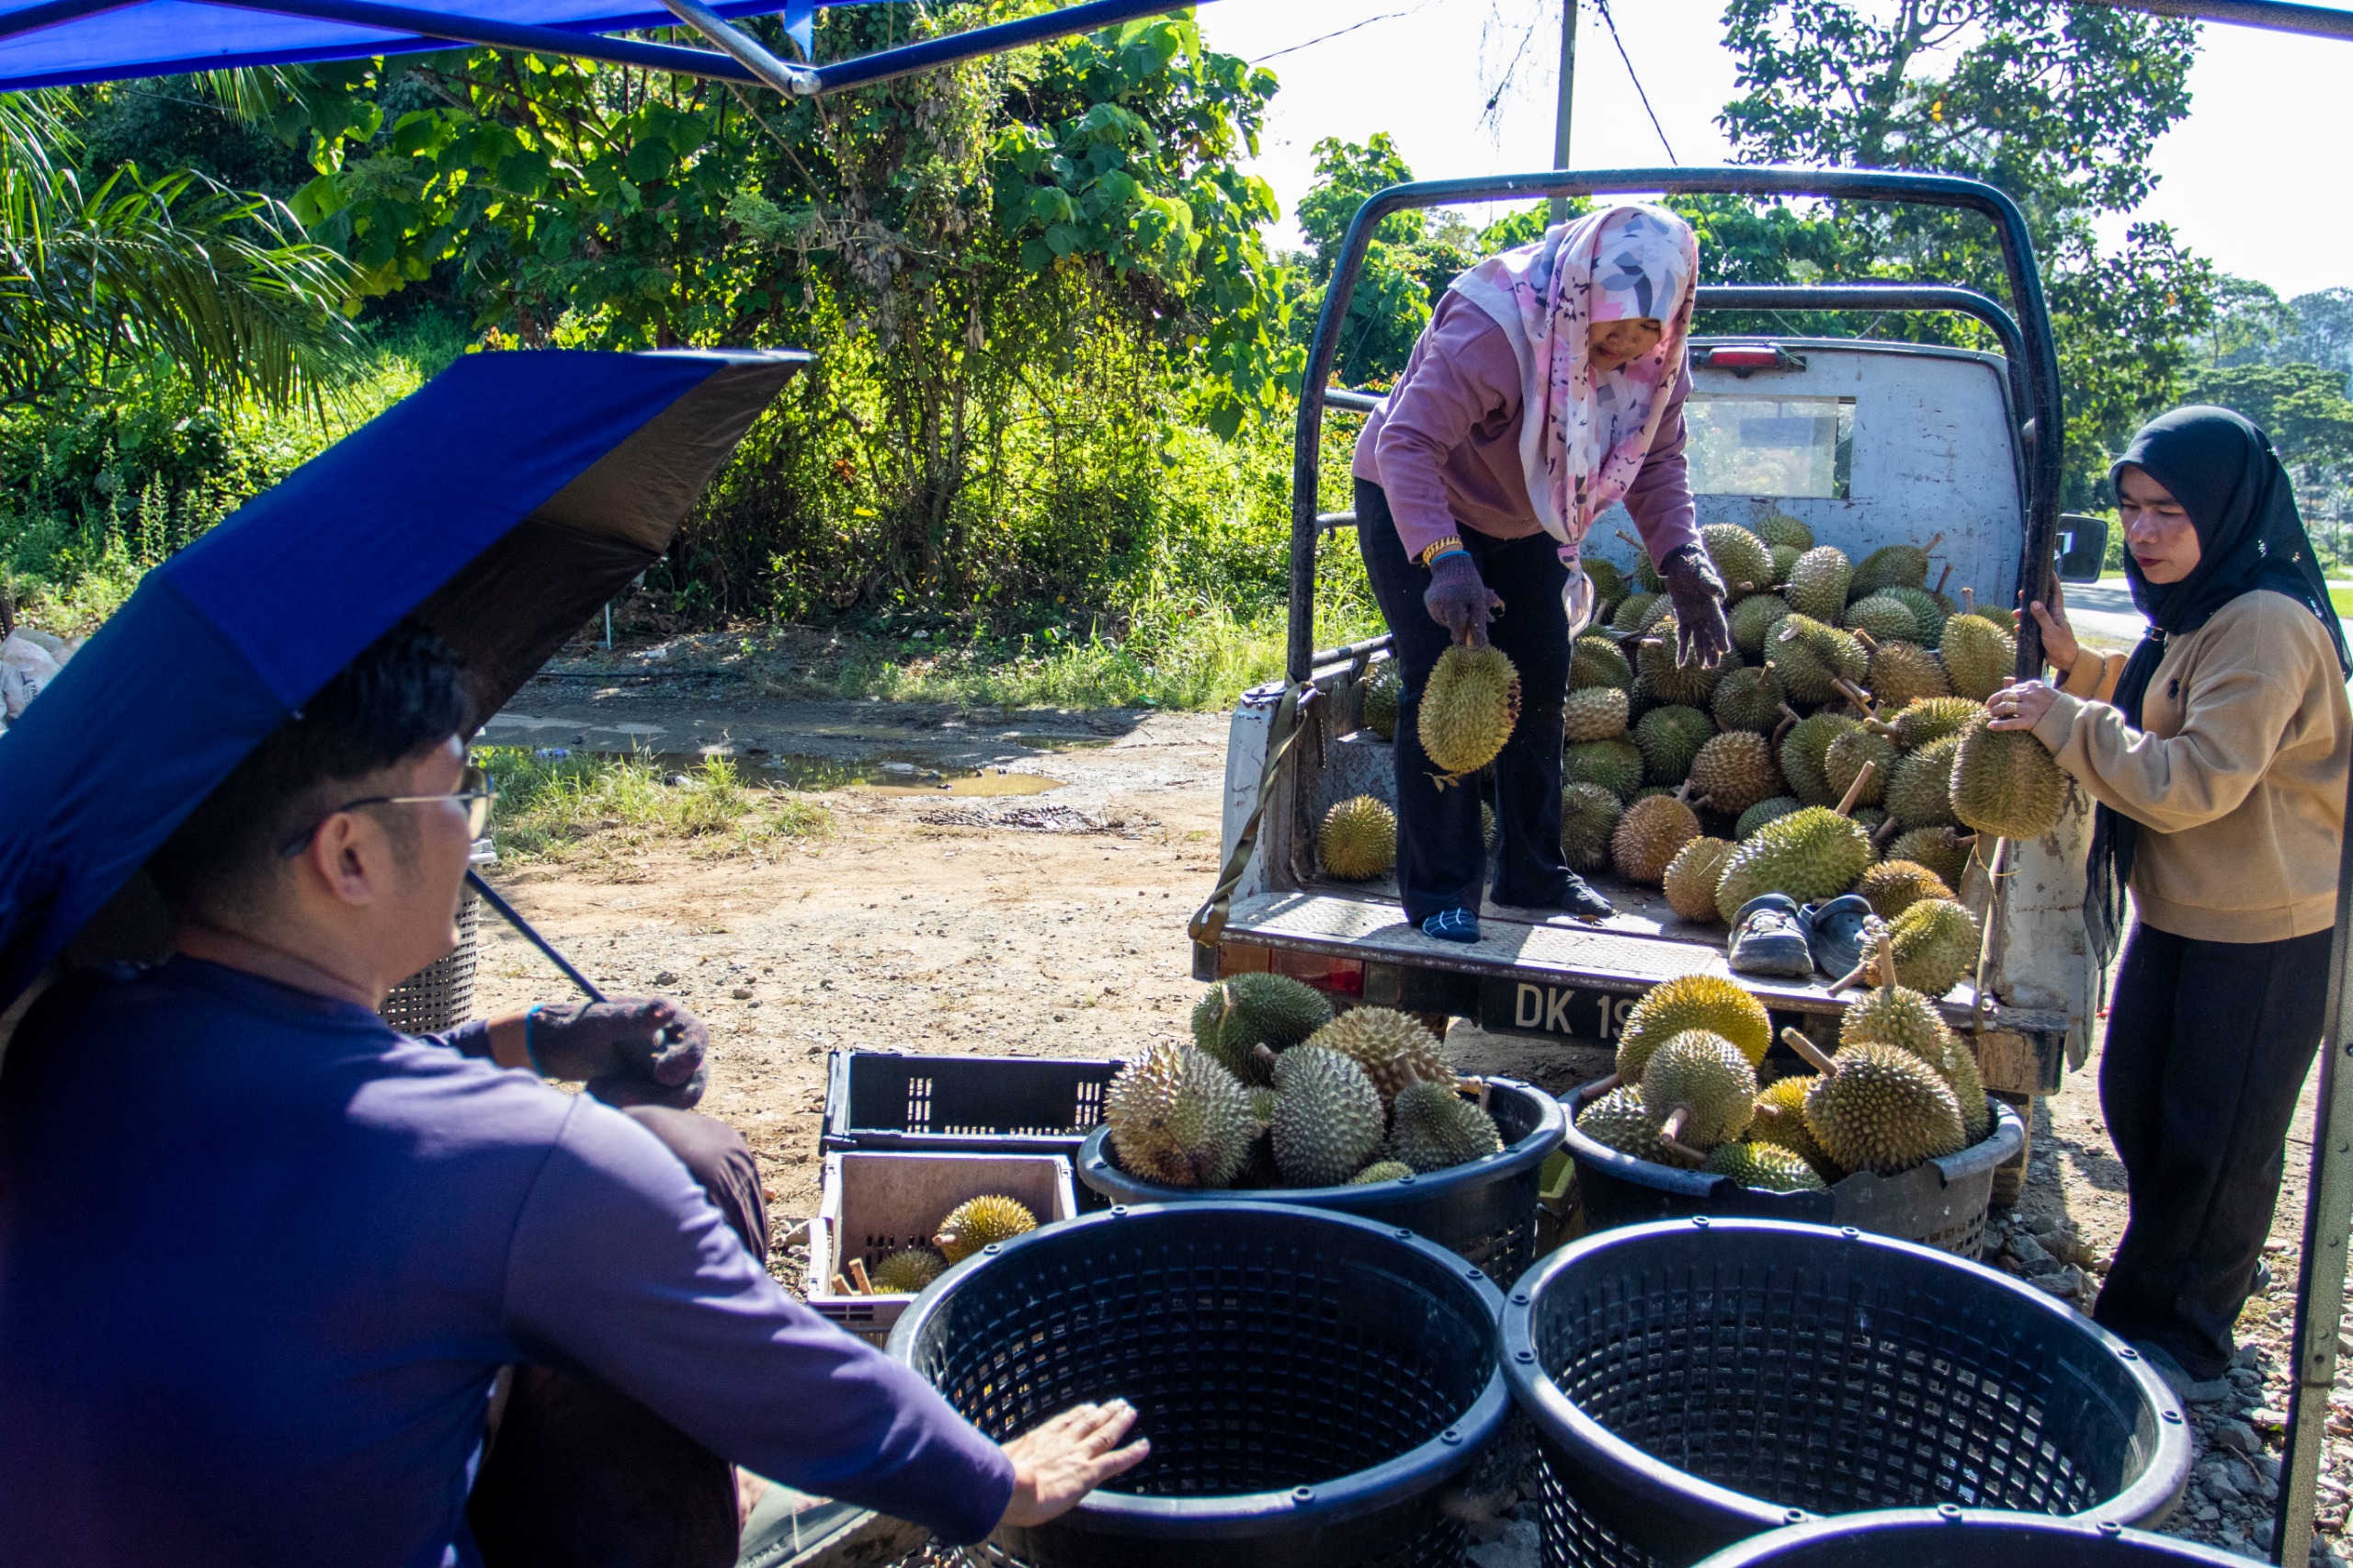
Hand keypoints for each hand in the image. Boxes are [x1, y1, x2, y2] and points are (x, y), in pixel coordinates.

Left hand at [527, 998, 709, 1108]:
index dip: (687, 1058)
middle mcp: (675, 1050)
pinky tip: (601, 1096)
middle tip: (619, 1097)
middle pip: (692, 1081)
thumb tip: (668, 1010)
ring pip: (673, 1103)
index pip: (698, 1040)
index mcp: (671, 1023)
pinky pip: (654, 1114)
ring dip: (639, 1104)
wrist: (556, 1053)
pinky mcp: (651, 1099)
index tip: (662, 1074)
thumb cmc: (578, 1029)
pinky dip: (629, 1110)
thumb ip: (636, 1019)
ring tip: (599, 1090)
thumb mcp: (603, 1024)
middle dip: (658, 1096)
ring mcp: (665, 1077)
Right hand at [997, 1401, 1150, 1527]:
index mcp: (1038, 1439)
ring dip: (1119, 1422)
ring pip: (1104, 1434)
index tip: (1088, 1406)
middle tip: (1117, 1403)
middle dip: (1103, 1412)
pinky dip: (1133, 1452)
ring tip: (1130, 1411)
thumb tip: (987, 1467)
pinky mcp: (1088, 1472)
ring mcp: (1076, 1455)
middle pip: (1087, 1422)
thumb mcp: (996, 1465)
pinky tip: (1145, 1446)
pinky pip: (1116, 1460)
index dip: (1078, 1414)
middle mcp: (1060, 1442)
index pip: (1062, 1422)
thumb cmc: (996, 1483)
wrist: (1007, 1489)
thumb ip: (1001, 1464)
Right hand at [1424, 551, 1503, 645]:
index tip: (1472, 634)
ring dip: (1454, 618)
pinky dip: (1447, 612)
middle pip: (1451, 626)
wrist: (1452, 564)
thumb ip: (1478, 622)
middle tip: (1469, 612)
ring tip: (1460, 605)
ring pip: (1445, 621)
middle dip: (1461, 623)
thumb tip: (1479, 644)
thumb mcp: (1479, 601)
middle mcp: (1438, 606)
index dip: (1466, 635)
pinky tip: (1452, 602)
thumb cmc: (1469, 582)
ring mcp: (1430, 604)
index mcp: (1452, 605)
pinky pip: (1439, 614)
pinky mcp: (1428, 601)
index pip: (1458, 630)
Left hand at [1657, 544, 1730, 667]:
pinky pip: (1684, 635)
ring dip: (1701, 653)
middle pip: (1710, 636)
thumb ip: (1709, 583)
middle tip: (1714, 667)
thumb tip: (1720, 593)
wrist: (1682, 562)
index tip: (1725, 651)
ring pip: (1699, 639)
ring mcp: (1695, 616)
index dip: (1720, 637)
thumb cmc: (1694, 565)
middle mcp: (1705, 614)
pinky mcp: (1683, 616)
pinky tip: (1681, 662)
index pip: (1718, 625)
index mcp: (1712, 605)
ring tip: (1704, 668)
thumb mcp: (1701, 572)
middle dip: (1712, 651)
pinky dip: (1683, 648)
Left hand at [1987, 678, 2059, 732]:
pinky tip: (1990, 726)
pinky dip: (1999, 725)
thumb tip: (2013, 690)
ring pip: (2005, 707)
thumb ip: (2031, 690)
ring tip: (1990, 715)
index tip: (1994, 700)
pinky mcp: (2031, 720)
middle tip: (1988, 708)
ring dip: (1995, 712)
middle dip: (1994, 702)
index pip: (2011, 689)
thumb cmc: (2058, 705)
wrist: (2072, 716)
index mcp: (2033, 686)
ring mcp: (2030, 707)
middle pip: (2005, 696)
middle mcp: (2030, 694)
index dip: (2000, 695)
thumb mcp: (2045, 692)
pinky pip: (2011, 723)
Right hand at [2020, 577, 2079, 675]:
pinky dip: (2023, 627)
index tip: (2049, 572)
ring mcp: (2047, 626)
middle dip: (2031, 597)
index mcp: (2057, 613)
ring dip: (2024, 614)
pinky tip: (2017, 629)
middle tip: (2021, 593)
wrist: (2066, 660)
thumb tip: (2034, 602)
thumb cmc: (2062, 644)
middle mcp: (2052, 617)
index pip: (2056, 594)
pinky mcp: (2042, 635)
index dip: (2053, 582)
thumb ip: (2042, 617)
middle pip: (2041, 603)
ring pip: (2033, 615)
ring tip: (2014, 615)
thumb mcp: (2051, 630)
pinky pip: (2030, 628)